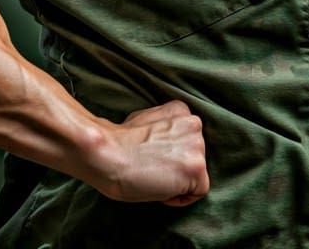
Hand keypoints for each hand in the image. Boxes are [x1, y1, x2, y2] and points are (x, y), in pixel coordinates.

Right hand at [92, 100, 209, 206]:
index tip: (152, 160)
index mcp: (181, 110)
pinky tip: (160, 190)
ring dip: (179, 181)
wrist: (110, 155)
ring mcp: (197, 145)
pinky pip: (199, 192)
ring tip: (154, 177)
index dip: (169, 156)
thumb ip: (165, 128)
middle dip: (177, 166)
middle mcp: (194, 124)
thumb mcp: (146, 120)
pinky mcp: (196, 167)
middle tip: (152, 170)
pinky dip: (181, 198)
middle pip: (195, 155)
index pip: (186, 140)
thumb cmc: (120, 143)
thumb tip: (167, 142)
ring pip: (197, 174)